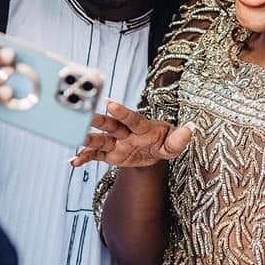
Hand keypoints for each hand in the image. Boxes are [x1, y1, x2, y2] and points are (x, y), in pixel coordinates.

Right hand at [70, 101, 193, 167]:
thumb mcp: (174, 143)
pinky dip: (85, 157)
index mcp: (143, 126)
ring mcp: (117, 142)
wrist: (155, 152)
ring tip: (75, 138)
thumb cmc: (165, 141)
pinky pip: (96, 155)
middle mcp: (126, 132)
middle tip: (85, 115)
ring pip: (101, 139)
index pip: (132, 118)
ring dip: (88, 138)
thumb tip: (191, 128)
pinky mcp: (111, 154)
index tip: (110, 103)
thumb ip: (180, 138)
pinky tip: (73, 162)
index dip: (122, 112)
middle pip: (112, 125)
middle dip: (99, 121)